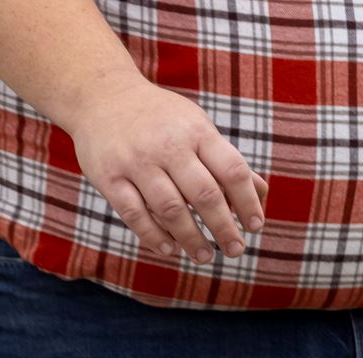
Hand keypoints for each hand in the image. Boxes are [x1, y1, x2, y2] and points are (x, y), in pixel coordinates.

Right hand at [62, 67, 267, 264]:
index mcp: (197, 131)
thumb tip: (261, 194)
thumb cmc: (160, 119)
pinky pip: (134, 214)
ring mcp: (138, 162)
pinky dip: (153, 236)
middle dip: (224, 228)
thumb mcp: (197, 127)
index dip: (248, 202)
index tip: (255, 227)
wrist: (102, 96)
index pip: (232, 170)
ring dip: (191, 238)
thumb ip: (226, 160)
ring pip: (170, 209)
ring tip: (205, 257)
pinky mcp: (110, 177)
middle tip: (236, 251)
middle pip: (204, 194)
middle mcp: (169, 146)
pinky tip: (170, 249)